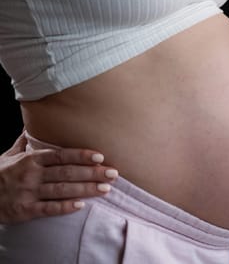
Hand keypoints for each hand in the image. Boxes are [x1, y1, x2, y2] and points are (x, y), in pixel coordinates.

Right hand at [0, 131, 117, 223]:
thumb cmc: (0, 174)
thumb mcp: (10, 155)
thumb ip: (27, 141)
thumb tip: (36, 121)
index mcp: (31, 159)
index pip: (60, 155)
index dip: (80, 155)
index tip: (100, 156)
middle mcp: (31, 174)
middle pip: (66, 172)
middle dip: (92, 173)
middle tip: (113, 173)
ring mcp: (28, 193)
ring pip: (62, 190)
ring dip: (85, 189)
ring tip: (105, 189)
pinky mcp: (25, 211)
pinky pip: (48, 209)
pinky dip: (65, 207)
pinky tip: (81, 206)